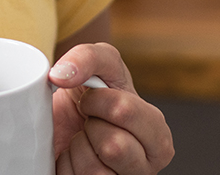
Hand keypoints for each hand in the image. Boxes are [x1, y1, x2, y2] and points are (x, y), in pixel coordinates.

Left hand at [50, 42, 173, 174]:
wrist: (67, 120)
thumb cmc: (92, 93)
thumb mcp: (100, 63)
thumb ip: (87, 57)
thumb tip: (61, 74)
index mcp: (158, 137)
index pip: (123, 111)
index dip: (98, 99)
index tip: (92, 98)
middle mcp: (145, 169)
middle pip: (113, 146)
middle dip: (91, 125)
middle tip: (90, 122)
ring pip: (93, 171)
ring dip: (78, 147)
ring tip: (83, 140)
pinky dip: (66, 166)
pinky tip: (75, 158)